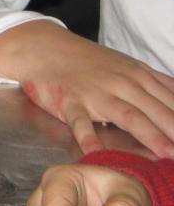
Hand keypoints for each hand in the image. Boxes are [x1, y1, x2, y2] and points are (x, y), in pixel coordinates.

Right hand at [0, 20, 173, 155]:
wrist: (45, 49)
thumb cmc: (88, 63)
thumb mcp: (129, 67)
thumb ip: (157, 85)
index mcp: (140, 76)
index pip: (173, 101)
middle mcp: (123, 83)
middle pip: (158, 110)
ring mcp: (95, 93)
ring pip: (128, 115)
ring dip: (151, 135)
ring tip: (168, 156)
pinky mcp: (68, 102)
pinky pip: (80, 122)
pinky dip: (89, 138)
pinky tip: (97, 153)